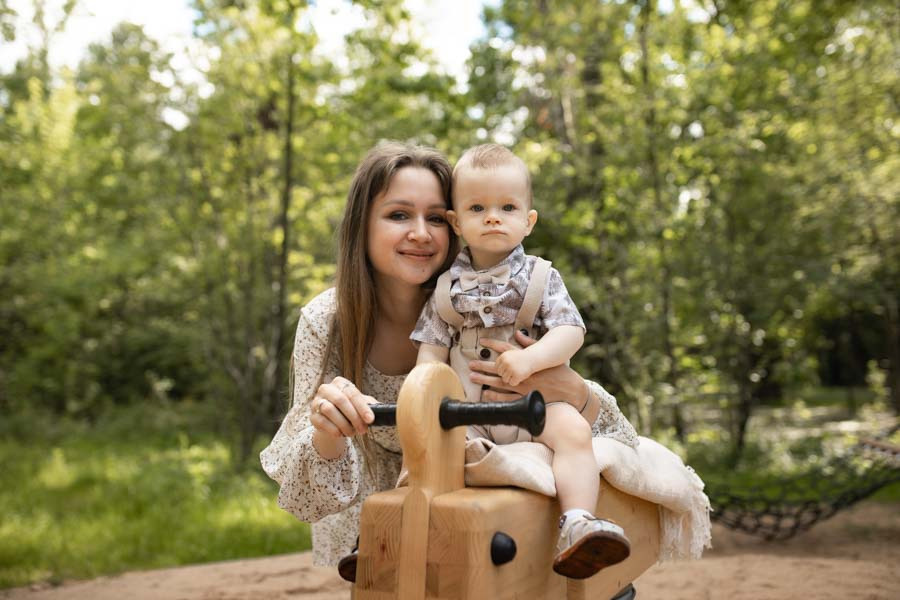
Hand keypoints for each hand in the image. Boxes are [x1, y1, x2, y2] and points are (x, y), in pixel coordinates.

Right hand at [309, 376, 375, 437]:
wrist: (333, 422)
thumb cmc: (349, 410)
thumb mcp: (360, 405)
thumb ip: (370, 405)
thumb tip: (383, 409)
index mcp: (340, 383)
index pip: (352, 393)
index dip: (362, 407)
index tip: (370, 420)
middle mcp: (326, 389)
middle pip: (340, 400)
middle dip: (354, 417)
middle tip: (363, 429)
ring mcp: (317, 402)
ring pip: (329, 410)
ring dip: (343, 424)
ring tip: (352, 432)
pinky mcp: (312, 416)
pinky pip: (321, 421)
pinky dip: (333, 429)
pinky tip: (341, 434)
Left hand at [469, 331, 584, 404]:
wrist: (572, 390)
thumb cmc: (560, 372)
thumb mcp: (547, 355)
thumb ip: (531, 345)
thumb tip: (518, 333)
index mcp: (529, 361)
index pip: (508, 350)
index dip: (494, 344)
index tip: (482, 341)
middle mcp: (524, 373)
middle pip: (500, 368)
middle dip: (484, 365)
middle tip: (471, 364)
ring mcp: (524, 387)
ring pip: (500, 383)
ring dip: (485, 380)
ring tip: (472, 377)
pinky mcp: (526, 399)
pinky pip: (507, 399)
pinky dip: (496, 397)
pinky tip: (486, 394)